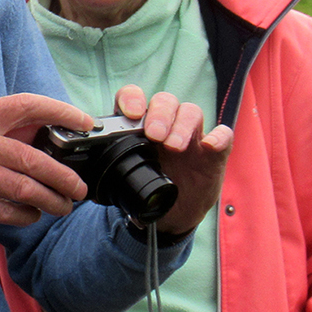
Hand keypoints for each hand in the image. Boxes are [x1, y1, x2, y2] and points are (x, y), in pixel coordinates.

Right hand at [0, 94, 92, 228]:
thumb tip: (29, 137)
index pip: (26, 105)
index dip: (62, 112)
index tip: (84, 122)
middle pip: (35, 157)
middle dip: (65, 176)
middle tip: (79, 188)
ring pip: (26, 188)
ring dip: (51, 201)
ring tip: (62, 207)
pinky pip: (4, 211)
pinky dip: (24, 218)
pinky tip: (29, 219)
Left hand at [112, 86, 232, 235]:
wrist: (173, 213)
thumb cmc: (146, 188)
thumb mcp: (126, 182)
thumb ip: (111, 175)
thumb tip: (89, 183)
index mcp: (140, 126)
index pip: (135, 98)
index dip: (132, 99)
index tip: (130, 113)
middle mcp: (166, 125)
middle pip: (165, 101)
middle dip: (159, 114)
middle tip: (154, 135)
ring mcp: (191, 137)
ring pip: (190, 112)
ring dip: (182, 125)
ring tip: (174, 146)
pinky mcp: (213, 153)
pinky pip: (223, 135)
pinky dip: (219, 137)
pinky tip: (211, 145)